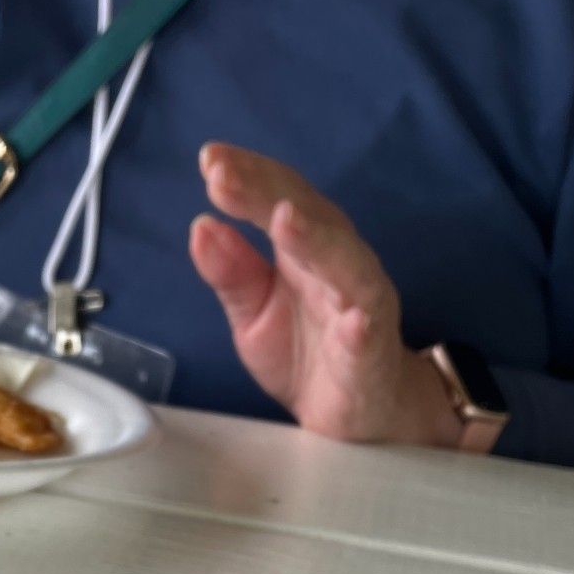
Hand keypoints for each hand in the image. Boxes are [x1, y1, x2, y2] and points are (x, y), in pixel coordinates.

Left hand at [189, 143, 462, 448]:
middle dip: (266, 190)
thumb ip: (231, 274)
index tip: (209, 158)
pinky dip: (361, 324)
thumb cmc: (307, 356)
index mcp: (304, 248)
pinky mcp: (373, 351)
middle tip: (223, 174)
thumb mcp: (253, 315)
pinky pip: (369, 334)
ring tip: (284, 218)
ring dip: (316, 240)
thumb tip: (200, 225)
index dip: (248, 176)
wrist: (358, 415)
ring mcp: (361, 304)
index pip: (278, 197)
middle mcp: (337, 263)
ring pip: (346, 264)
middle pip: (308, 214)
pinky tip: (352, 320)